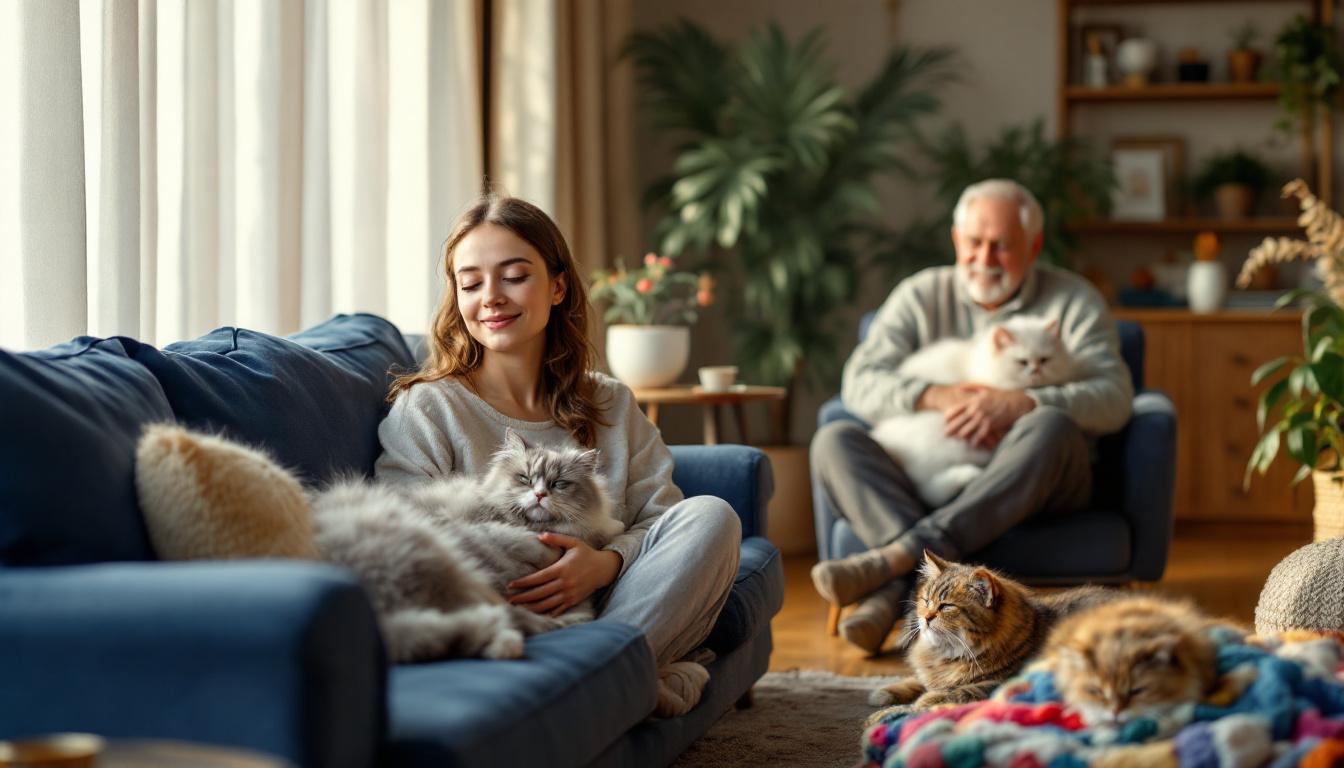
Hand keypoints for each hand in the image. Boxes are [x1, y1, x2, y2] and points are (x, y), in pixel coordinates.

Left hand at [507, 533, 621, 616]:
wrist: (604, 568)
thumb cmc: (587, 553)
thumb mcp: (573, 542)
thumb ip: (556, 539)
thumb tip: (540, 535)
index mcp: (562, 569)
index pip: (538, 578)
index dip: (523, 583)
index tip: (511, 585)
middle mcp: (564, 583)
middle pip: (539, 593)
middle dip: (523, 598)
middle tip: (510, 600)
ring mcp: (569, 594)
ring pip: (547, 604)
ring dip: (531, 607)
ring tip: (519, 609)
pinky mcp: (573, 601)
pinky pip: (557, 610)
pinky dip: (546, 613)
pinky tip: (536, 614)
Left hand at [940, 385, 1034, 448]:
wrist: (1015, 402)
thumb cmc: (1000, 395)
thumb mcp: (984, 388)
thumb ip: (970, 387)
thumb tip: (958, 388)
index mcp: (972, 401)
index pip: (955, 410)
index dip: (948, 417)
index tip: (945, 421)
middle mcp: (975, 410)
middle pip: (958, 422)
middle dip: (950, 429)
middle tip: (946, 435)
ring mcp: (982, 418)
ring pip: (966, 430)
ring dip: (961, 436)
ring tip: (958, 439)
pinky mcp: (990, 425)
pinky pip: (979, 436)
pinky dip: (975, 441)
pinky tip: (973, 444)